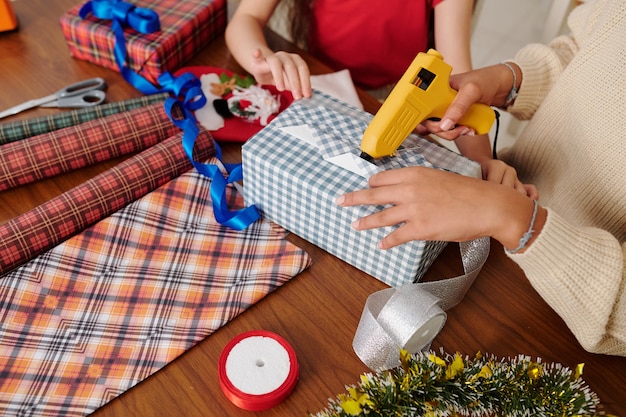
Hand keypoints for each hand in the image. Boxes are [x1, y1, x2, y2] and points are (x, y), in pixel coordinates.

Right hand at [249, 48, 311, 99]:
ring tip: (281, 89)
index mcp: (295, 60)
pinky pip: (257, 56)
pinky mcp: (259, 60)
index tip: (307, 95)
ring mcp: (272, 57)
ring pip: (276, 63)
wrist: (263, 69)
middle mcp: (284, 56)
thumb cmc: (280, 77)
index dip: (306, 82)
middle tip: (297, 96)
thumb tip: (306, 96)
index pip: (302, 69)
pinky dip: (257, 54)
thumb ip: (297, 86)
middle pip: (291, 67)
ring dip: (279, 76)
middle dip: (295, 83)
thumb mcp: (289, 83)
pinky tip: (256, 52)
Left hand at [336, 166, 540, 250]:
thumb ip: (421, 183)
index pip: (383, 177)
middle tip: (340, 200)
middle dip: (354, 198)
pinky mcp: (420, 229)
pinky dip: (387, 242)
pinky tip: (380, 245)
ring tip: (355, 225)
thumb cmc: (469, 191)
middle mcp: (410, 189)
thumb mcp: (440, 178)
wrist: (488, 205)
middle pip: (373, 194)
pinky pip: (396, 236)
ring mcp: (413, 210)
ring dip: (365, 222)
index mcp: (415, 173)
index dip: (372, 183)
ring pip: (380, 216)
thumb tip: (408, 192)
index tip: (366, 186)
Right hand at [417, 64, 514, 139]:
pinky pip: (450, 130)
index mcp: (437, 89)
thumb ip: (458, 106)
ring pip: (439, 129)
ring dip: (451, 134)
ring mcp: (446, 110)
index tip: (437, 126)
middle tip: (458, 129)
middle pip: (428, 122)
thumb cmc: (486, 80)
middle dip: (442, 130)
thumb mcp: (472, 90)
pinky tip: (468, 129)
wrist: (503, 86)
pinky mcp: (455, 118)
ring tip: (466, 129)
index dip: (425, 120)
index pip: (422, 107)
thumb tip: (445, 124)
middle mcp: (439, 100)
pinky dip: (458, 133)